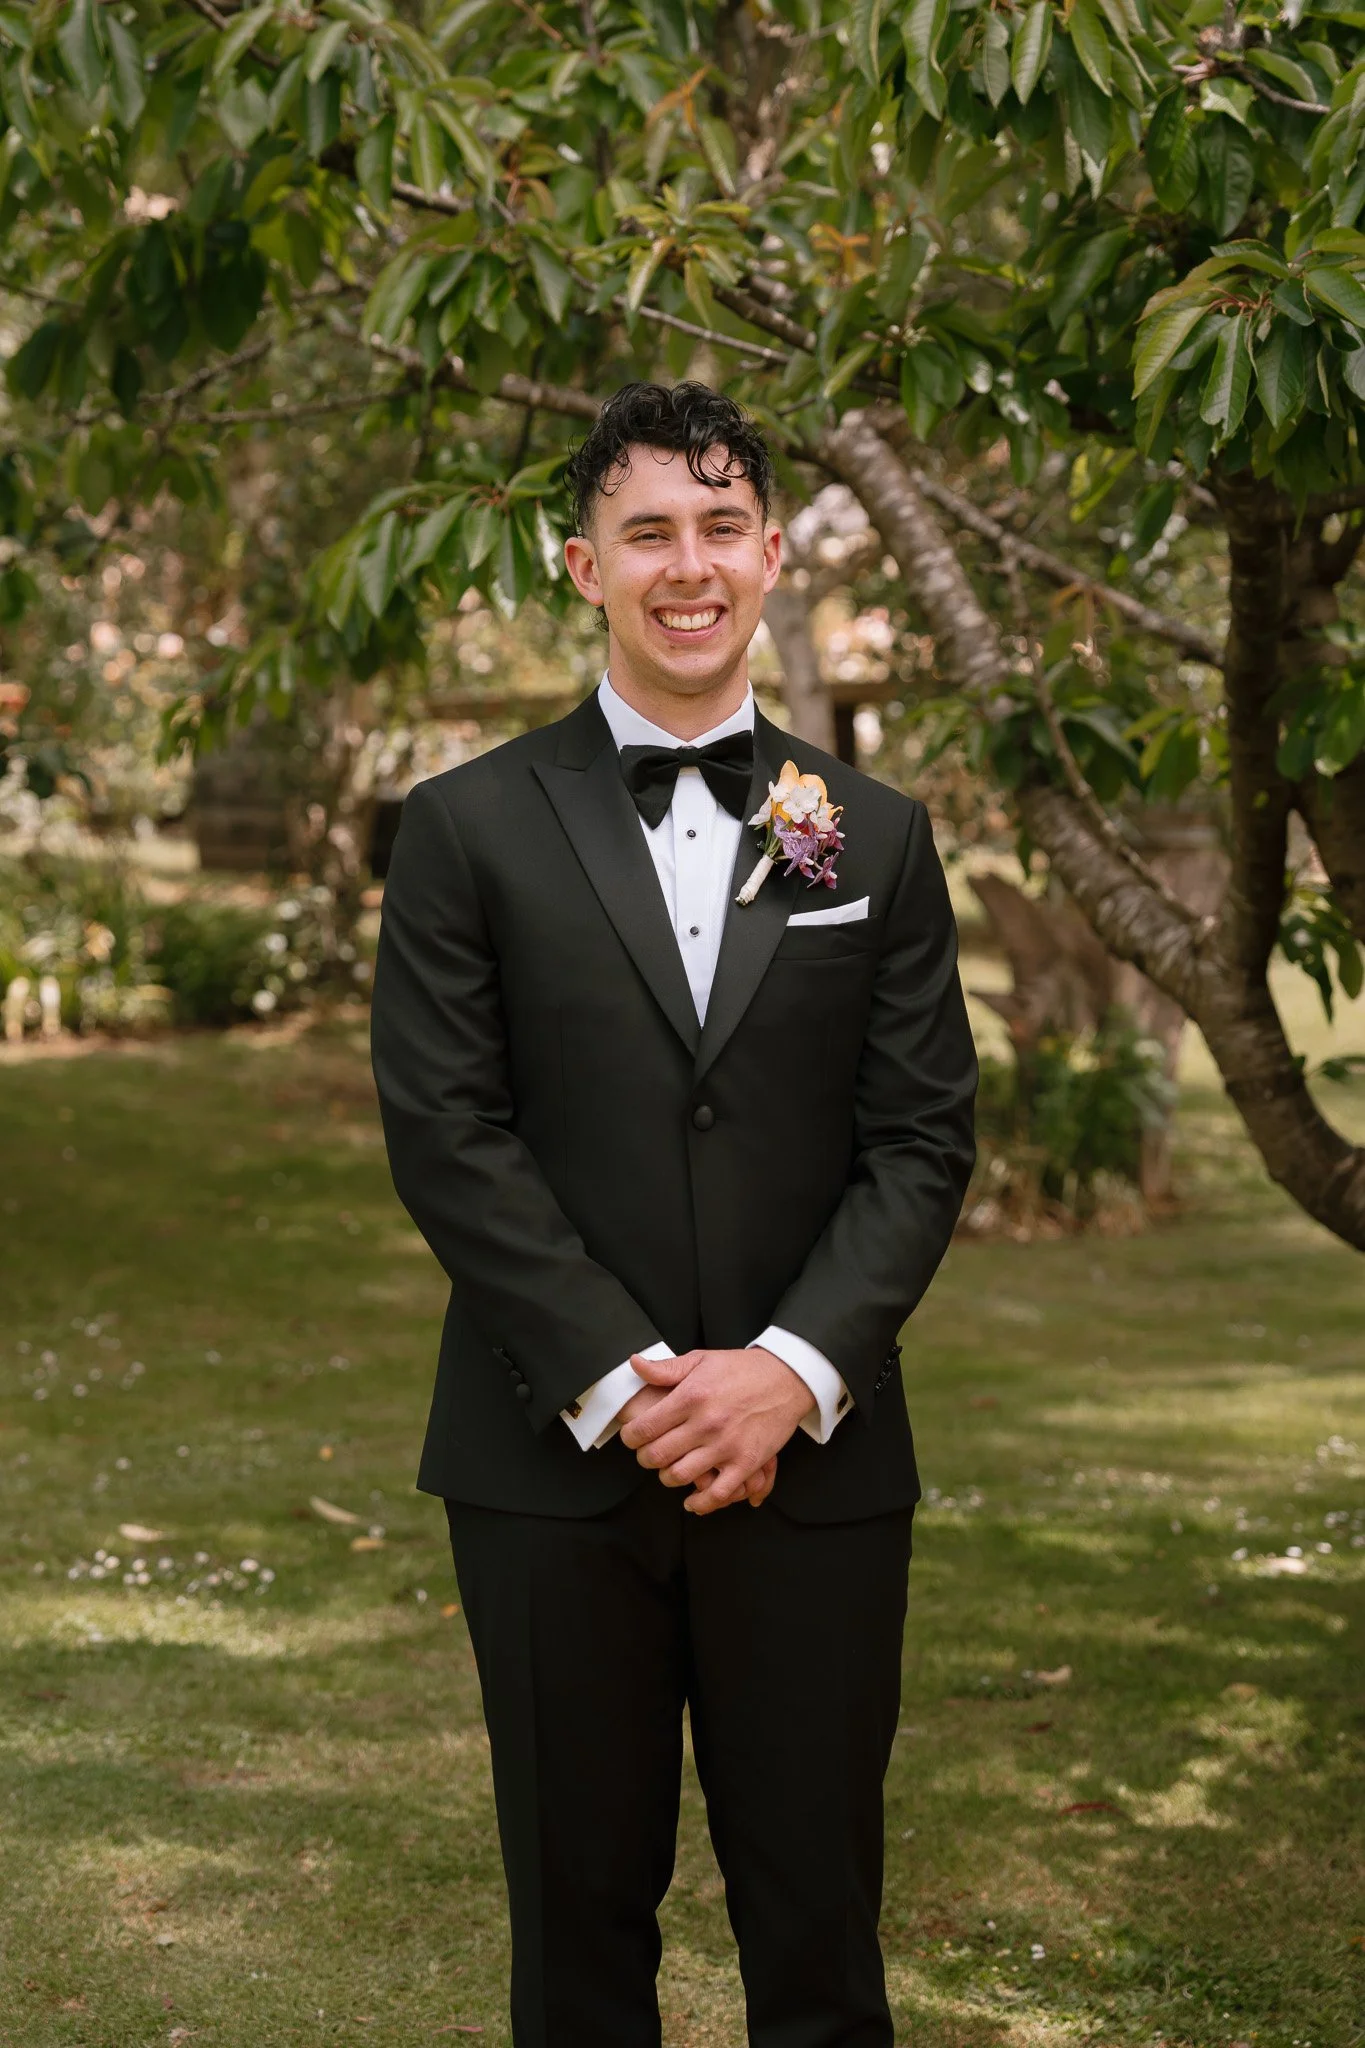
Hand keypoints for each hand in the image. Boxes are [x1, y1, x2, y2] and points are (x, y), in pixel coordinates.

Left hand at [620, 1347, 812, 1515]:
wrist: (786, 1378)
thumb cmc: (741, 1369)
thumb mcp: (701, 1359)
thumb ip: (666, 1368)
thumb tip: (634, 1364)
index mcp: (691, 1396)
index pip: (644, 1428)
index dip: (630, 1438)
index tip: (632, 1438)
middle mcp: (706, 1423)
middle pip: (657, 1456)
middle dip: (645, 1459)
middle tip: (647, 1455)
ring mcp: (727, 1445)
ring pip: (680, 1476)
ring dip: (667, 1477)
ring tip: (669, 1470)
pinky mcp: (746, 1463)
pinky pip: (717, 1494)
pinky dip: (700, 1503)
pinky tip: (692, 1501)